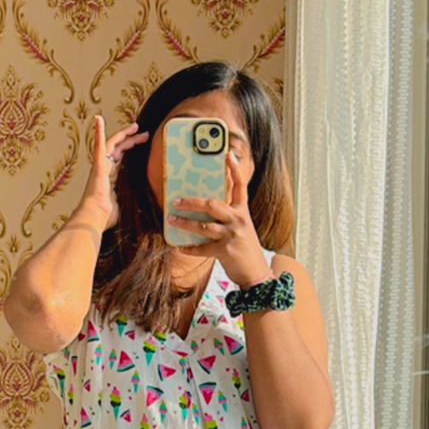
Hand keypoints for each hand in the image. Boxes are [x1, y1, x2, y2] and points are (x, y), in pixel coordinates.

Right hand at [78, 115, 149, 230]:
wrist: (95, 217)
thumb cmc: (106, 217)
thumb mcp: (125, 206)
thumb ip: (132, 201)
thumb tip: (147, 208)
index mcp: (109, 179)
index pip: (121, 159)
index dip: (131, 149)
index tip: (143, 143)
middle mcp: (104, 170)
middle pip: (119, 150)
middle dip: (132, 140)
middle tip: (145, 134)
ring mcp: (100, 166)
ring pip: (112, 144)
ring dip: (124, 134)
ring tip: (136, 126)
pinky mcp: (98, 165)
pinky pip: (99, 145)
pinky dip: (98, 132)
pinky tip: (98, 119)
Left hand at [168, 151, 269, 287]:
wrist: (257, 274)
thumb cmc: (245, 248)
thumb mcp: (241, 227)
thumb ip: (228, 215)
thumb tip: (205, 205)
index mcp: (242, 211)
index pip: (240, 186)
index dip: (234, 169)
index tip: (227, 154)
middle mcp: (238, 220)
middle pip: (212, 204)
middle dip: (192, 202)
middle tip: (176, 200)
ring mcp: (232, 235)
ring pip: (204, 226)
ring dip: (185, 223)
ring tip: (171, 220)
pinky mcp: (225, 251)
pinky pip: (202, 248)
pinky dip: (189, 248)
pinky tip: (179, 246)